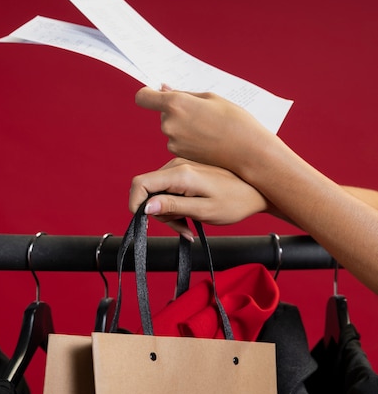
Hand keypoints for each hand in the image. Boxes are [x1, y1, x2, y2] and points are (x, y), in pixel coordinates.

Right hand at [129, 158, 268, 239]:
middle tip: (181, 228)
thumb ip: (173, 207)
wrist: (258, 190)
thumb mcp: (203, 211)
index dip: (135, 204)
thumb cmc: (235, 202)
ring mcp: (182, 166)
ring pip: (158, 192)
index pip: (141, 184)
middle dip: (158, 213)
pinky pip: (169, 189)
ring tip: (189, 224)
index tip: (146, 223)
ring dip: (168, 212)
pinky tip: (190, 215)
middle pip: (148, 191)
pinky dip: (175, 205)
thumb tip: (146, 207)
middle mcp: (177, 166)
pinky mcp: (186, 171)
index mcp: (180, 174)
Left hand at [135, 86, 275, 173]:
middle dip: (176, 111)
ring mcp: (173, 142)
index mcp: (175, 104)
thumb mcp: (211, 98)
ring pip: (172, 128)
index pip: (143, 97)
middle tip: (201, 113)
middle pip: (162, 113)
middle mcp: (169, 124)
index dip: (148, 94)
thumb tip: (163, 89)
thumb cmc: (234, 120)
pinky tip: (207, 140)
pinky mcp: (180, 155)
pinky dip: (189, 140)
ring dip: (184, 126)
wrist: (248, 152)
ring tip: (208, 128)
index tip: (156, 94)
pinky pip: (179, 142)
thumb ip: (183, 94)